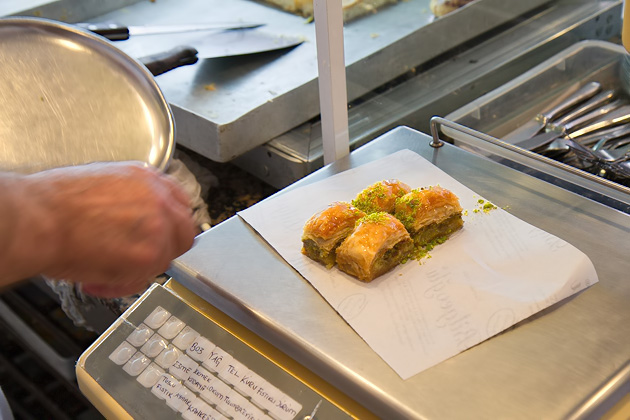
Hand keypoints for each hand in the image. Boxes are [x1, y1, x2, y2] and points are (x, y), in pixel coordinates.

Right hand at [22, 162, 196, 296]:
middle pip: (184, 231)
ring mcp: (158, 227)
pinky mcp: (150, 255)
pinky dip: (121, 284)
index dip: (169, 223)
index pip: (178, 202)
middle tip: (138, 260)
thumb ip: (129, 199)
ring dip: (137, 268)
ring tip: (104, 270)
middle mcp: (159, 200)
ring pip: (165, 257)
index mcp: (147, 179)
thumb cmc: (52, 203)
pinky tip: (96, 280)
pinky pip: (145, 277)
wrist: (36, 219)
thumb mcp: (101, 183)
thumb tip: (133, 217)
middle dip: (164, 248)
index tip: (160, 234)